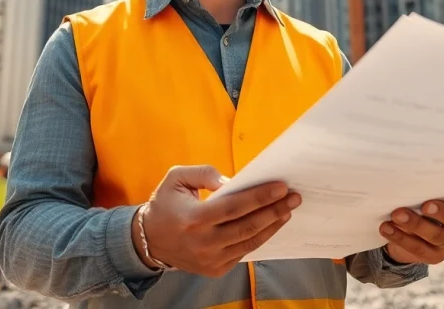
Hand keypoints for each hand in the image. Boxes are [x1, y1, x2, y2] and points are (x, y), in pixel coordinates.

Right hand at [133, 165, 299, 277]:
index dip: (259, 197)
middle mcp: (203, 243)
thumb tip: (232, 181)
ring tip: (287, 210)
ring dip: (272, 225)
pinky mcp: (216, 270)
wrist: (149, 241)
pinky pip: (244, 252)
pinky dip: (260, 237)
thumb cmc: (165, 205)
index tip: (280, 187)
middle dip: (274, 210)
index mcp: (193, 219)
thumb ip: (204, 173)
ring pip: (250, 242)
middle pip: (248, 227)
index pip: (234, 207)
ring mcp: (210, 260)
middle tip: (294, 197)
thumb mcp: (176, 178)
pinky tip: (271, 224)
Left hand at [380, 189, 443, 264]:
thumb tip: (407, 179)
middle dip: (441, 212)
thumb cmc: (419, 205)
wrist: (409, 234)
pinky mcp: (435, 257)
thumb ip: (423, 190)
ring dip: (415, 224)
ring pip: (436, 235)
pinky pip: (418, 248)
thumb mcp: (423, 195)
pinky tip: (386, 228)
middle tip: (425, 205)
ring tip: (396, 215)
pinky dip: (400, 237)